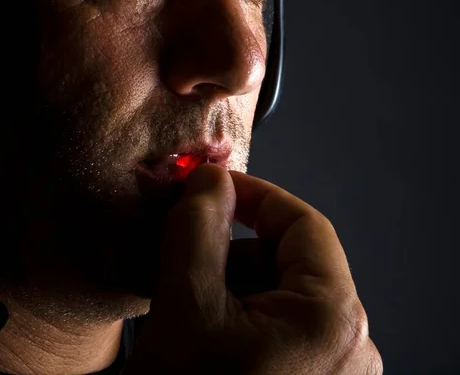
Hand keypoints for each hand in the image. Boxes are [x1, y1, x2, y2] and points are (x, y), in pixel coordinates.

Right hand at [123, 164, 382, 374]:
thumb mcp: (185, 306)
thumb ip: (196, 230)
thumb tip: (209, 179)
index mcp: (333, 319)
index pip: (302, 223)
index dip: (254, 195)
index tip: (214, 186)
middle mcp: (349, 346)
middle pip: (290, 260)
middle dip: (234, 248)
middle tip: (186, 252)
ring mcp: (334, 370)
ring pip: (281, 293)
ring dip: (233, 283)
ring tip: (192, 308)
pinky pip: (281, 325)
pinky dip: (242, 313)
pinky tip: (208, 332)